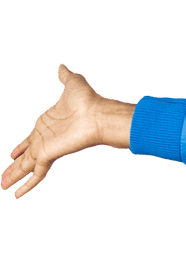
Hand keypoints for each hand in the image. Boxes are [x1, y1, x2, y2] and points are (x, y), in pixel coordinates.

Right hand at [1, 65, 134, 198]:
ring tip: (3, 187)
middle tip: (3, 178)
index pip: (29, 140)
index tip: (12, 154)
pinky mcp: (50, 156)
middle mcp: (45, 139)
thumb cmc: (89, 100)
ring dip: (13, 177)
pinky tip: (17, 195)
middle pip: (25, 157)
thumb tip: (62, 66)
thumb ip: (66, 76)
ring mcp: (47, 149)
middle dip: (13, 167)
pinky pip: (35, 174)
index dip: (20, 148)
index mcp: (46, 126)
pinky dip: (26, 185)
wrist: (99, 115)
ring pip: (26, 167)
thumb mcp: (73, 83)